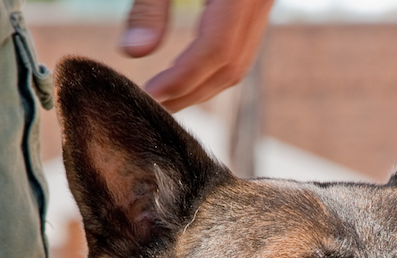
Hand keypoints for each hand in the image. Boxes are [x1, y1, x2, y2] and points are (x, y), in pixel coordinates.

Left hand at [120, 0, 273, 111]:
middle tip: (152, 108)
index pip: (215, 49)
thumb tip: (132, 52)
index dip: (181, 79)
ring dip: (202, 86)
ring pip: (239, 61)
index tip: (148, 95)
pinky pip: (241, 46)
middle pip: (231, 65)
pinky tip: (183, 72)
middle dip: (191, 93)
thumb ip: (150, 2)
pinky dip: (213, 66)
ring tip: (165, 96)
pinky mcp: (257, 0)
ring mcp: (264, 0)